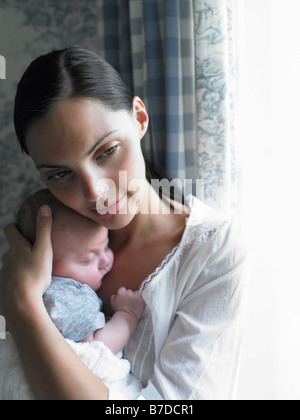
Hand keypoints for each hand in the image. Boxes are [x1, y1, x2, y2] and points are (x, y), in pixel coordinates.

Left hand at [0, 206, 52, 325]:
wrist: (21, 302)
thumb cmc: (34, 275)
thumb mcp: (44, 249)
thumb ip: (44, 229)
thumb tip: (44, 208)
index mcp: (17, 247)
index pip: (10, 229)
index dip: (14, 226)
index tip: (21, 226)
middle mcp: (8, 257)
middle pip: (11, 247)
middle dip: (20, 246)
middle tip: (33, 249)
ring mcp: (6, 272)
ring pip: (11, 263)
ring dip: (19, 262)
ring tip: (32, 267)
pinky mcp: (6, 285)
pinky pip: (12, 277)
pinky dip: (18, 277)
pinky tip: (28, 283)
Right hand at [110, 287, 144, 320]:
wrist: (127, 318)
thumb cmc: (119, 312)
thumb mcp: (113, 304)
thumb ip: (113, 297)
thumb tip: (115, 295)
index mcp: (121, 293)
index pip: (122, 289)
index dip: (122, 293)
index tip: (123, 298)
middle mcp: (129, 293)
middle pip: (129, 291)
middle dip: (129, 295)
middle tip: (128, 301)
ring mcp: (136, 296)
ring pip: (136, 292)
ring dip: (135, 296)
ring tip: (134, 302)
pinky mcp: (141, 300)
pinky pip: (142, 296)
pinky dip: (141, 299)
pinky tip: (139, 303)